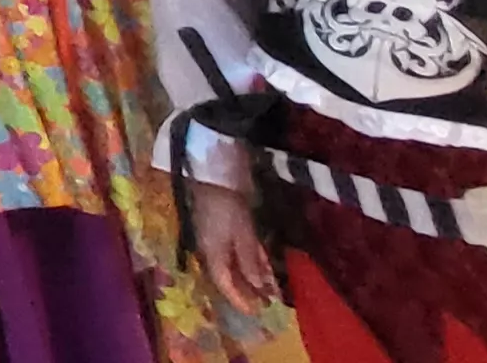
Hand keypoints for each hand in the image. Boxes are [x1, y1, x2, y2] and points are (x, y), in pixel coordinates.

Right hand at [189, 179, 274, 308]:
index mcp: (214, 254)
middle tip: (268, 303)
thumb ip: (250, 261)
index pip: (225, 283)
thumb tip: (259, 286)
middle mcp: (215, 249)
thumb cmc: (226, 205)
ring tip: (272, 289)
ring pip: (239, 263)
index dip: (240, 299)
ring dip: (255, 276)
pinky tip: (266, 267)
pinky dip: (254, 260)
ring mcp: (221, 237)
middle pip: (232, 275)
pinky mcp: (228, 227)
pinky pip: (242, 250)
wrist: (214, 173)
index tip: (256, 312)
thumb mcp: (241, 234)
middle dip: (249, 290)